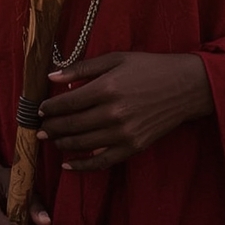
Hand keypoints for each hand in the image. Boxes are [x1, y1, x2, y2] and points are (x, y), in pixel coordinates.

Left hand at [37, 52, 212, 172]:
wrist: (185, 86)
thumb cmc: (149, 67)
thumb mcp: (116, 59)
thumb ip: (82, 68)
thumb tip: (52, 77)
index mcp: (107, 88)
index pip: (67, 103)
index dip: (49, 108)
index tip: (40, 110)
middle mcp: (113, 113)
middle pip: (71, 125)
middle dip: (51, 127)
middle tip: (39, 128)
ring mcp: (124, 133)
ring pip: (82, 144)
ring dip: (62, 143)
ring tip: (52, 140)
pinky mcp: (133, 147)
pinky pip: (102, 161)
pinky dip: (82, 165)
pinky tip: (68, 164)